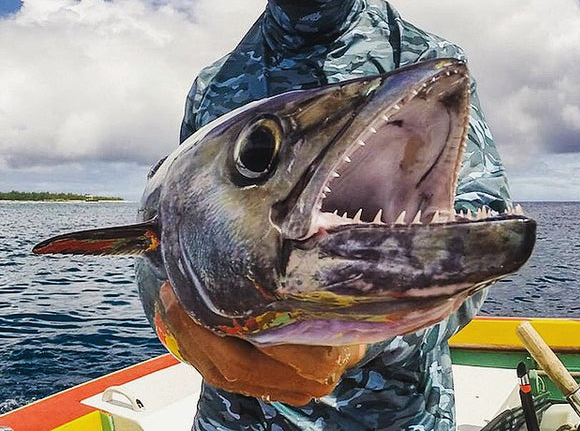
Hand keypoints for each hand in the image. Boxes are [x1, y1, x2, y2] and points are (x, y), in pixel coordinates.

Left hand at [158, 282, 365, 405]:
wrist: (366, 315)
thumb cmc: (341, 286)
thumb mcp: (326, 271)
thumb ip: (299, 267)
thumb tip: (265, 233)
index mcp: (326, 348)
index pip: (260, 339)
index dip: (219, 314)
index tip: (192, 283)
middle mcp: (311, 376)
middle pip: (236, 364)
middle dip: (194, 330)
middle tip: (171, 294)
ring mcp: (292, 388)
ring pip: (226, 375)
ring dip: (190, 342)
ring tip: (170, 306)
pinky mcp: (275, 390)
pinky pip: (226, 378)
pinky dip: (199, 353)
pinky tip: (183, 326)